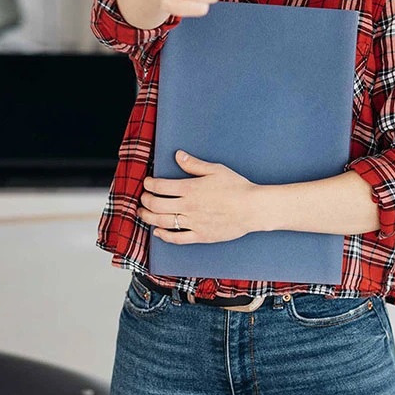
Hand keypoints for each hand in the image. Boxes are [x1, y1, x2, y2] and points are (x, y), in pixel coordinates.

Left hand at [138, 150, 258, 243]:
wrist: (252, 208)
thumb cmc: (236, 187)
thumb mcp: (215, 169)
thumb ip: (194, 164)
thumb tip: (178, 155)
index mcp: (190, 189)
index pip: (160, 187)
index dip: (149, 184)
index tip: (147, 182)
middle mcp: (188, 207)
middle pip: (157, 205)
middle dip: (145, 201)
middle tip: (143, 198)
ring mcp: (193, 223)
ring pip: (163, 222)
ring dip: (148, 217)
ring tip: (142, 213)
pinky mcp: (201, 236)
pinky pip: (178, 239)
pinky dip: (164, 236)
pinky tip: (158, 232)